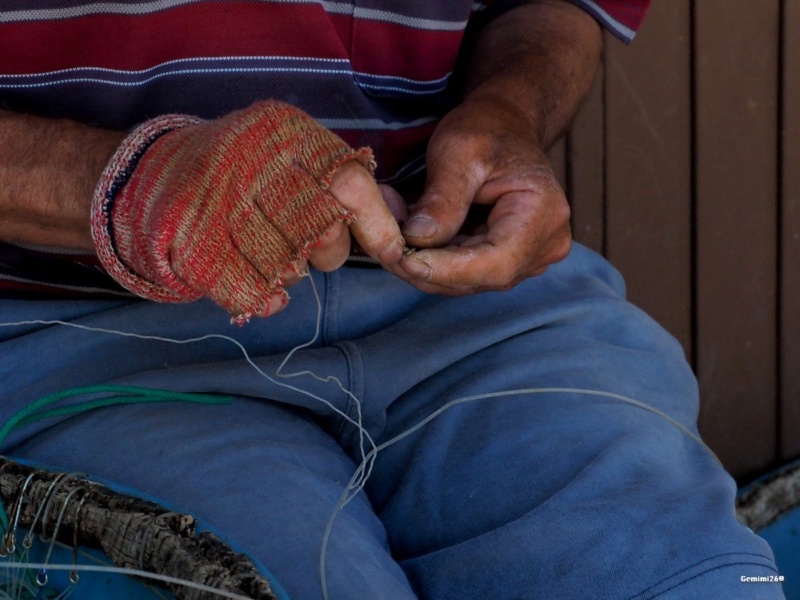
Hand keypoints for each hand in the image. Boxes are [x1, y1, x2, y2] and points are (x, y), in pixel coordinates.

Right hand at [92, 101, 404, 322]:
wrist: (149, 176)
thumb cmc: (239, 168)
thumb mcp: (289, 151)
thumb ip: (341, 180)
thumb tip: (398, 227)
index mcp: (285, 134)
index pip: (351, 185)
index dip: (377, 226)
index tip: (392, 251)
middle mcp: (253, 165)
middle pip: (325, 232)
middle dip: (328, 251)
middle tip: (306, 244)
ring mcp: (218, 207)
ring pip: (291, 266)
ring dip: (289, 270)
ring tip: (266, 250)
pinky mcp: (193, 249)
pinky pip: (252, 292)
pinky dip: (263, 297)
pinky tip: (258, 284)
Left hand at [394, 95, 571, 294]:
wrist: (504, 125)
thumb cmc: (487, 129)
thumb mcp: (459, 151)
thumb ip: (442, 199)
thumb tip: (417, 240)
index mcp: (544, 214)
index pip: (495, 263)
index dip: (447, 270)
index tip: (403, 260)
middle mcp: (544, 245)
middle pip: (479, 278)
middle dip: (427, 267)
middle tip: (384, 244)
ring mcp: (528, 258)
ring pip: (467, 280)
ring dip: (424, 263)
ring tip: (393, 230)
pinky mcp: (506, 260)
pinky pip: (464, 272)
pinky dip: (432, 258)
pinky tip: (408, 235)